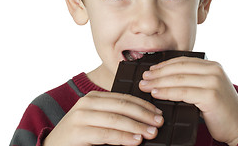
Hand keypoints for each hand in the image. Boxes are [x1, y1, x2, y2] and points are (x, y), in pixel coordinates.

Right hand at [43, 91, 163, 145]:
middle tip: (159, 122)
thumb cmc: (79, 135)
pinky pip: (106, 134)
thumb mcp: (97, 120)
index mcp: (94, 97)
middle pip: (122, 105)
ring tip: (151, 132)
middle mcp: (87, 103)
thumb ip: (114, 116)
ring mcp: (81, 116)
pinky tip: (136, 140)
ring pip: (116, 119)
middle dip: (144, 114)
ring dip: (137, 126)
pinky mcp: (78, 131)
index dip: (143, 105)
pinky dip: (123, 137)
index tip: (157, 112)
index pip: (124, 97)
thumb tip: (143, 119)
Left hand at [139, 57, 237, 145]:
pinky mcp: (210, 95)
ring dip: (159, 83)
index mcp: (212, 65)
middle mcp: (214, 70)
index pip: (183, 61)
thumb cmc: (219, 108)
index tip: (151, 70)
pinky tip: (156, 93)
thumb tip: (164, 76)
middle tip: (144, 78)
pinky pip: (183, 92)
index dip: (164, 65)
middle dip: (158, 73)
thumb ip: (192, 79)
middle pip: (178, 68)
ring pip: (178, 79)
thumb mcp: (207, 87)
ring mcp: (213, 81)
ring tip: (145, 86)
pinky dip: (167, 92)